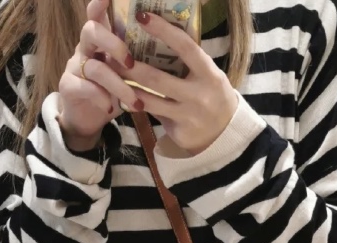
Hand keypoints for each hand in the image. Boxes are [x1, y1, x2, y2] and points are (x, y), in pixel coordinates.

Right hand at [57, 0, 145, 151]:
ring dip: (118, 85)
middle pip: (91, 31)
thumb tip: (173, 46)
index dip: (101, 2)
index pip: (97, 13)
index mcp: (100, 39)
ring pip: (95, 67)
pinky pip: (86, 88)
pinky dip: (103, 99)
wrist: (87, 118)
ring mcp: (75, 66)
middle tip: (131, 62)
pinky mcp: (68, 86)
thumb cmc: (112, 91)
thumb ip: (137, 57)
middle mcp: (85, 47)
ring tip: (134, 101)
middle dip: (114, 44)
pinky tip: (112, 109)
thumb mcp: (125, 72)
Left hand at [114, 11, 237, 154]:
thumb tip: (157, 32)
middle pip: (158, 79)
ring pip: (150, 100)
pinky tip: (123, 96)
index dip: (163, 31)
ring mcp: (188, 116)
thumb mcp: (207, 73)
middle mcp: (199, 95)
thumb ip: (187, 59)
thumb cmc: (211, 93)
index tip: (143, 16)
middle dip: (132, 66)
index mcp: (208, 73)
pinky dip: (136, 104)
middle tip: (112, 53)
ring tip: (112, 74)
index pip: (185, 47)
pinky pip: (153, 115)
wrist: (224, 132)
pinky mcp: (179, 132)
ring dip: (127, 87)